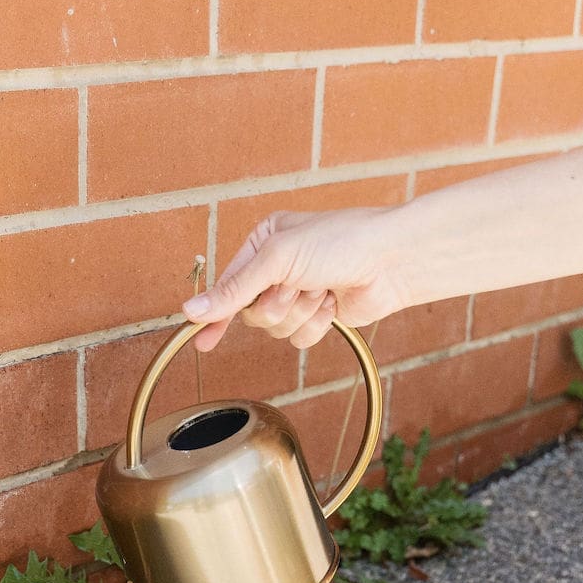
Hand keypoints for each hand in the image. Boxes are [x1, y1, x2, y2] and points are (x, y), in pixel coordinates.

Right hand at [183, 206, 411, 351]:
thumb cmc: (341, 242)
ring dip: (300, 312)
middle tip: (296, 286)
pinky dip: (317, 323)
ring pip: (276, 328)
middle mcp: (277, 268)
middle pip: (252, 313)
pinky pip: (300, 337)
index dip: (216, 313)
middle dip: (276, 304)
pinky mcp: (318, 315)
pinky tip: (334, 302)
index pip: (228, 286)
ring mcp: (298, 293)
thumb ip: (234, 289)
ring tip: (321, 289)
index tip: (201, 340)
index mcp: (263, 243)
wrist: (392, 260)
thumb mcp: (278, 259)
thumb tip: (191, 310)